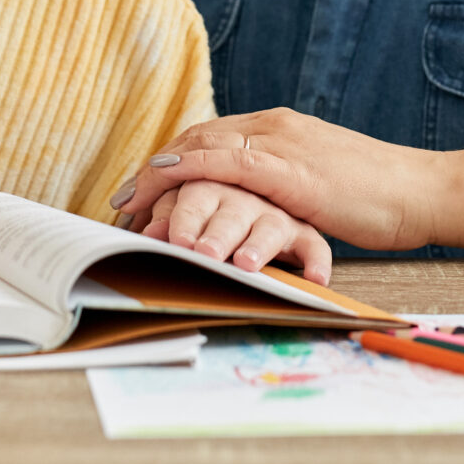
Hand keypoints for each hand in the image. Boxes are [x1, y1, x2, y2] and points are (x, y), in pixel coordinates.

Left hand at [117, 109, 443, 252]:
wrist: (423, 190)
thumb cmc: (380, 197)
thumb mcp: (321, 185)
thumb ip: (285, 186)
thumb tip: (255, 209)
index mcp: (281, 127)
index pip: (210, 137)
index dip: (171, 162)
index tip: (142, 190)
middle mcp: (274, 125)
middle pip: (195, 138)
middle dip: (153, 171)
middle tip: (120, 201)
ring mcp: (281, 142)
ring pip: (201, 146)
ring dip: (158, 174)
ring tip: (128, 204)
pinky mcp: (289, 166)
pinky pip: (224, 160)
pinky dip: (187, 168)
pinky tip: (162, 180)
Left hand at [138, 180, 330, 284]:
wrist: (270, 183)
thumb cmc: (217, 199)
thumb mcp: (192, 201)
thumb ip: (170, 213)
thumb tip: (146, 234)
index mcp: (212, 184)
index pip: (195, 198)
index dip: (185, 219)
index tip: (175, 241)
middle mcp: (246, 197)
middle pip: (231, 214)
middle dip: (218, 234)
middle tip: (206, 254)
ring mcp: (277, 214)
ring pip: (270, 227)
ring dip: (258, 245)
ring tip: (246, 264)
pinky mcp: (304, 232)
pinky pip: (315, 246)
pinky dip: (317, 262)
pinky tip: (315, 280)